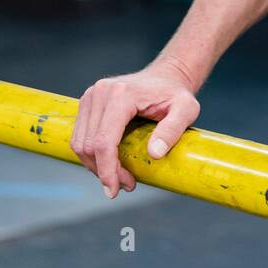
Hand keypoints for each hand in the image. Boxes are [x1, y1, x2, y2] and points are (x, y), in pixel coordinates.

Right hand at [70, 61, 200, 199]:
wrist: (165, 76)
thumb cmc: (176, 93)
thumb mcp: (186, 110)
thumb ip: (173, 130)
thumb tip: (155, 153)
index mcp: (121, 94)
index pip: (104, 141)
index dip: (107, 170)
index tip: (115, 190)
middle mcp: (100, 93)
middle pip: (89, 145)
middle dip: (104, 172)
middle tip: (127, 184)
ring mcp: (90, 96)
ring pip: (80, 143)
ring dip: (96, 166)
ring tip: (120, 177)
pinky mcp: (87, 103)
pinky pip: (81, 137)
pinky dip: (92, 155)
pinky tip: (110, 163)